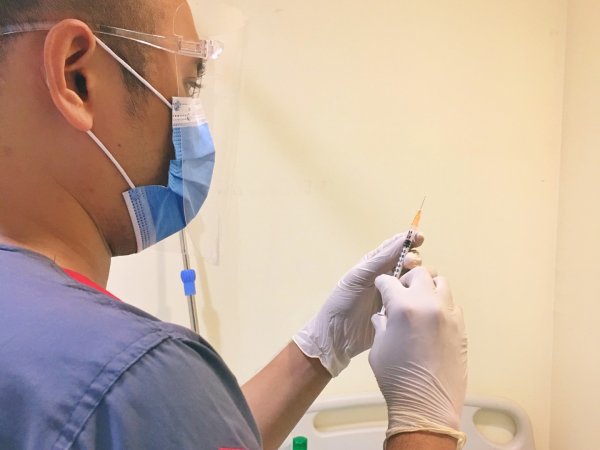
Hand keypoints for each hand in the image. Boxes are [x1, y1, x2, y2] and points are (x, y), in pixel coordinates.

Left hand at [293, 233, 423, 376]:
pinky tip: (425, 296)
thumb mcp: (360, 276)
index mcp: (376, 264)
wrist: (339, 336)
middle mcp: (389, 277)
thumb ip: (381, 259)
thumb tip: (403, 239)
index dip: (409, 240)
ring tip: (415, 281)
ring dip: (421, 277)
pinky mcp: (402, 310)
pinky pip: (417, 299)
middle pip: (411, 262)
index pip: (396, 247)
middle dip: (414, 259)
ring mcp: (397, 294)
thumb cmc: (344, 302)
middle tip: (411, 264)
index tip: (420, 238)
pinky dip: (423, 295)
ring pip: (417, 280)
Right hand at [369, 268, 467, 447]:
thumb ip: (381, 325)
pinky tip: (432, 320)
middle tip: (401, 292)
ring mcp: (448, 314)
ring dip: (428, 288)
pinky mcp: (461, 327)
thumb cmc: (397, 378)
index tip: (381, 288)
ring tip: (420, 302)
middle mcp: (428, 304)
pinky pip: (452, 305)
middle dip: (407, 279)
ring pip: (441, 284)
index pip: (389, 281)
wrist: (427, 404)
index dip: (382, 284)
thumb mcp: (379, 347)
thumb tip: (383, 316)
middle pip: (420, 274)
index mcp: (403, 307)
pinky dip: (441, 305)